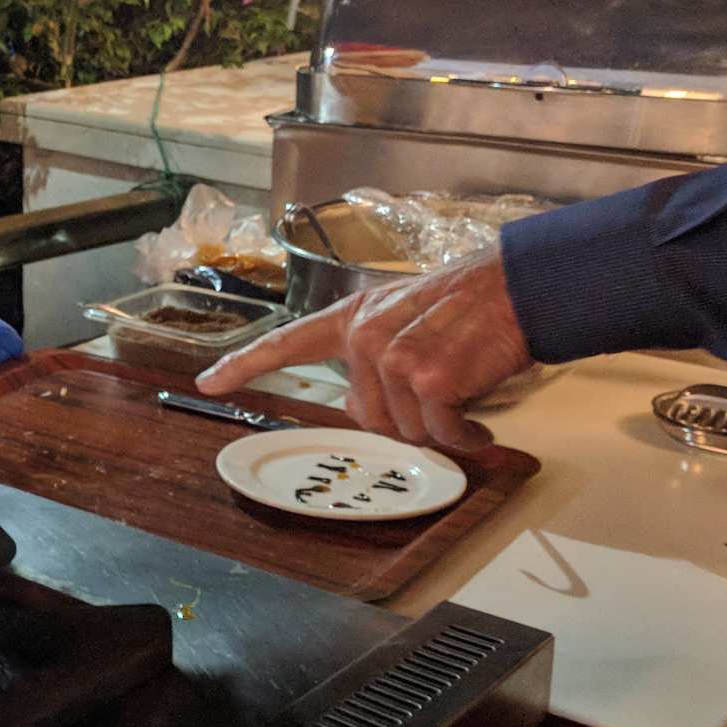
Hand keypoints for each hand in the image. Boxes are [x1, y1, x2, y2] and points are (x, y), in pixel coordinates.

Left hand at [193, 253, 533, 451]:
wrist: (518, 288)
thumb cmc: (470, 307)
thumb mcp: (405, 320)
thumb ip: (371, 359)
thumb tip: (357, 407)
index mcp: (354, 319)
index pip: (286, 343)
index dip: (243, 365)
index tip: (207, 383)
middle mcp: (366, 337)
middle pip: (369, 417)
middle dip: (408, 417)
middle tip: (441, 389)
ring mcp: (395, 358)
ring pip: (406, 431)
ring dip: (441, 426)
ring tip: (464, 390)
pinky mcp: (429, 380)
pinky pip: (441, 435)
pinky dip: (465, 438)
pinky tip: (479, 421)